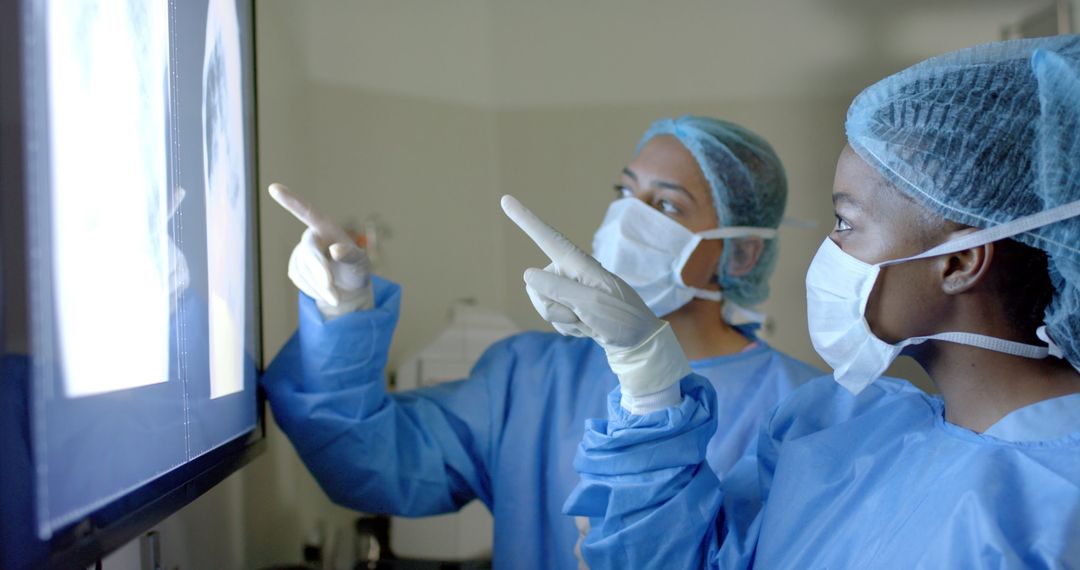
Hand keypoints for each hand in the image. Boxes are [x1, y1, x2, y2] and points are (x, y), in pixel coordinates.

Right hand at [269, 183, 372, 317]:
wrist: (348, 288)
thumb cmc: (356, 268)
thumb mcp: (361, 263)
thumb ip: (351, 255)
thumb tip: (335, 250)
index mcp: (327, 227)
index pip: (307, 212)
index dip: (291, 201)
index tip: (274, 188)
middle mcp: (311, 237)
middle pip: (310, 253)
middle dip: (321, 273)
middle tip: (332, 292)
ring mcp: (300, 253)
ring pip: (306, 272)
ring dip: (323, 287)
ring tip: (337, 294)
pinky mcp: (294, 269)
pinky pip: (302, 282)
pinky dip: (316, 291)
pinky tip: (325, 290)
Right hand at [500, 195, 689, 405]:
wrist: (637, 341)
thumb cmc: (621, 318)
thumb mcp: (592, 305)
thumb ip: (559, 289)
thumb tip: (527, 274)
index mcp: (578, 263)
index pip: (547, 238)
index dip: (525, 219)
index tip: (505, 200)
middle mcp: (569, 270)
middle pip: (536, 286)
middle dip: (553, 309)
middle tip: (584, 317)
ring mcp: (568, 287)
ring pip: (541, 303)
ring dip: (563, 320)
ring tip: (588, 321)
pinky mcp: (568, 302)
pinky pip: (551, 316)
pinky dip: (568, 327)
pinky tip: (588, 326)